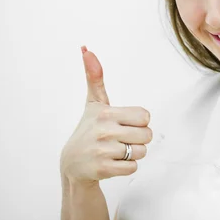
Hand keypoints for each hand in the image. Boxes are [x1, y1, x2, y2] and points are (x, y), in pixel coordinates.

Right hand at [60, 46, 152, 185]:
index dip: (139, 122)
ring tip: (116, 151)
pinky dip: (127, 167)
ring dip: (133, 154)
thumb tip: (87, 49)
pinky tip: (113, 163)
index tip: (123, 123)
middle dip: (138, 139)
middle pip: (147, 135)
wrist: (72, 164)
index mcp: (105, 113)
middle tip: (120, 139)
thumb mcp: (93, 103)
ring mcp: (102, 152)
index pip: (145, 116)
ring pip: (142, 152)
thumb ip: (94, 77)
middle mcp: (104, 131)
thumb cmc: (89, 129)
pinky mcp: (103, 170)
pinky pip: (133, 168)